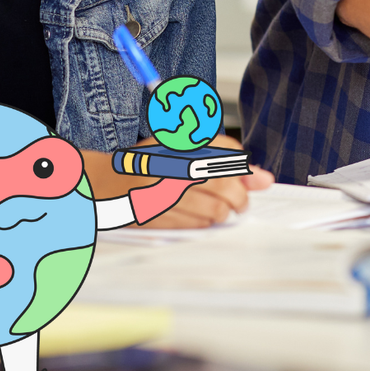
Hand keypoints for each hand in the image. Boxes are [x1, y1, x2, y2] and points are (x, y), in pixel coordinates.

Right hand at [135, 135, 275, 228]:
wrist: (104, 182)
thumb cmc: (149, 162)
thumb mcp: (184, 148)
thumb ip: (226, 158)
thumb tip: (265, 179)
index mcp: (180, 145)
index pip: (228, 156)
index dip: (244, 171)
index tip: (250, 179)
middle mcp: (171, 168)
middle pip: (225, 187)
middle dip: (240, 198)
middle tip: (241, 202)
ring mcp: (162, 194)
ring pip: (214, 210)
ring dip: (223, 213)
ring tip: (220, 209)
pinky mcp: (155, 217)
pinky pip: (195, 225)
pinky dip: (204, 223)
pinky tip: (199, 215)